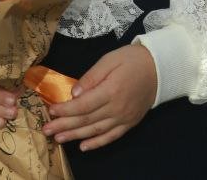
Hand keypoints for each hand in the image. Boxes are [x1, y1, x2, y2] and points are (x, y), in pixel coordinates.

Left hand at [42, 45, 156, 150]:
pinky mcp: (130, 122)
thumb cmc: (132, 60)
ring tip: (58, 139)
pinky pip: (112, 136)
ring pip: (96, 130)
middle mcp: (117, 108)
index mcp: (111, 90)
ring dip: (76, 136)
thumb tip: (74, 93)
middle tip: (46, 130)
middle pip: (86, 120)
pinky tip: (83, 146)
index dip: (65, 110)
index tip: (50, 110)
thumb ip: (91, 76)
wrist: (160, 68)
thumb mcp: (110, 59)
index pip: (83, 105)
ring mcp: (124, 118)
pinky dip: (97, 143)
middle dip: (64, 125)